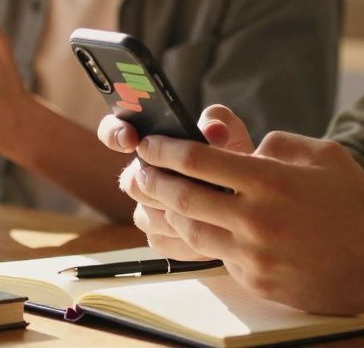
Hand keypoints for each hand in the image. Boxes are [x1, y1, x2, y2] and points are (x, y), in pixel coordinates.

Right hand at [102, 105, 253, 258]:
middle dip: (162, 185)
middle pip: (133, 182)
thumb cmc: (232, 157)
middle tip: (193, 183)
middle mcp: (143, 175)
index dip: (114, 134)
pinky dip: (186, 238)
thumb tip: (213, 130)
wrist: (249, 198)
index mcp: (152, 143)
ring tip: (213, 209)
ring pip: (145, 215)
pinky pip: (160, 240)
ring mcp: (148, 208)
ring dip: (179, 213)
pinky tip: (213, 231)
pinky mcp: (159, 237)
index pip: (114, 132)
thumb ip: (219, 123)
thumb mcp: (232, 133)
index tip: (130, 139)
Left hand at [132, 125, 363, 314]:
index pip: (199, 161)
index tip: (148, 144)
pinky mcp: (257, 280)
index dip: (165, 150)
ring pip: (191, 232)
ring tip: (156, 200)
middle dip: (151, 181)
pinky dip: (201, 240)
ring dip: (167, 214)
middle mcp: (256, 218)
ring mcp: (254, 254)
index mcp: (271, 180)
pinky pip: (217, 256)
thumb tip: (247, 147)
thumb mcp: (325, 154)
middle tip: (137, 171)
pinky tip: (193, 228)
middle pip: (183, 197)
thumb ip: (279, 145)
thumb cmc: (357, 204)